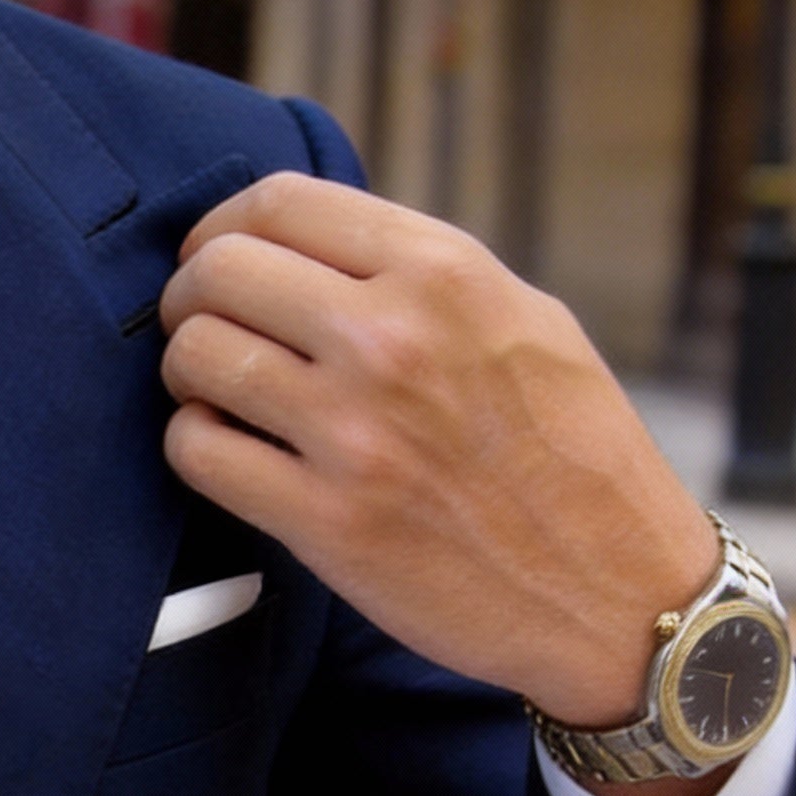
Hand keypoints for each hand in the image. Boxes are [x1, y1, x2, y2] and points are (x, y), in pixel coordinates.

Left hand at [159, 174, 726, 795]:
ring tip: (211, 394)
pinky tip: (222, 452)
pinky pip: (197, 453)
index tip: (216, 260)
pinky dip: (191, 445)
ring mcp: (353, 431)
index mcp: (443, 273)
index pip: (278, 205)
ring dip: (184, 372)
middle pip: (219, 272)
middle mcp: (392, 339)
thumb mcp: (522, 321)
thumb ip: (419, 276)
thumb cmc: (570, 455)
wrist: (611, 590)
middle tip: (199, 329)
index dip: (222, 229)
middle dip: (190, 296)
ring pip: (195, 356)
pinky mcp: (323, 520)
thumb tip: (313, 249)